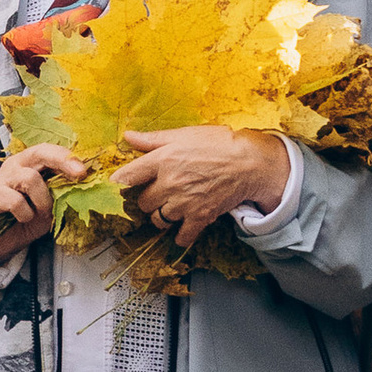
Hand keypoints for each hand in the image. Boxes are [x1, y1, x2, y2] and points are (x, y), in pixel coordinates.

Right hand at [0, 142, 88, 261]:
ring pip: (30, 178)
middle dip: (62, 161)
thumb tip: (84, 183)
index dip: (68, 157)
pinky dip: (25, 214)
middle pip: (40, 152)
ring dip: (42, 200)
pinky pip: (16, 201)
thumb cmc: (27, 219)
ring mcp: (2, 178)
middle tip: (79, 174)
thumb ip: (61, 191)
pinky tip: (23, 218)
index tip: (85, 170)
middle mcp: (16, 165)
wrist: (2, 240)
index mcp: (31, 163)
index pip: (50, 150)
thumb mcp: (51, 204)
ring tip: (41, 212)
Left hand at [117, 125, 292, 248]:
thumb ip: (152, 139)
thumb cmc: (218, 144)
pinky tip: (181, 231)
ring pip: (158, 220)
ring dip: (160, 217)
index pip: (126, 177)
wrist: (249, 163)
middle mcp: (169, 183)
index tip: (122, 185)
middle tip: (158, 193)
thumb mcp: (183, 134)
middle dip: (147, 199)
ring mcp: (183, 203)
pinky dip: (180, 237)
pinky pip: (181, 236)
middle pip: (142, 202)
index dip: (121, 182)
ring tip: (170, 209)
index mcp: (161, 160)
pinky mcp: (199, 217)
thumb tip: (128, 136)